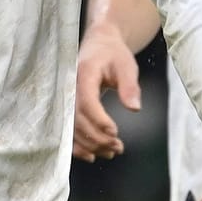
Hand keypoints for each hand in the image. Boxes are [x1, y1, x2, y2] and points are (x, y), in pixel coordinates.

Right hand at [73, 23, 138, 160]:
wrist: (99, 44)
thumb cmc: (113, 54)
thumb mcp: (126, 65)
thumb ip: (129, 86)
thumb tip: (135, 108)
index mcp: (84, 74)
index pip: (87, 101)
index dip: (99, 120)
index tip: (115, 132)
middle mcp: (70, 88)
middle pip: (78, 119)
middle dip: (98, 138)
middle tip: (118, 148)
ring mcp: (66, 99)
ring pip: (73, 128)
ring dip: (91, 144)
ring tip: (112, 152)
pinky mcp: (68, 107)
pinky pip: (68, 130)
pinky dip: (78, 146)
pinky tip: (92, 156)